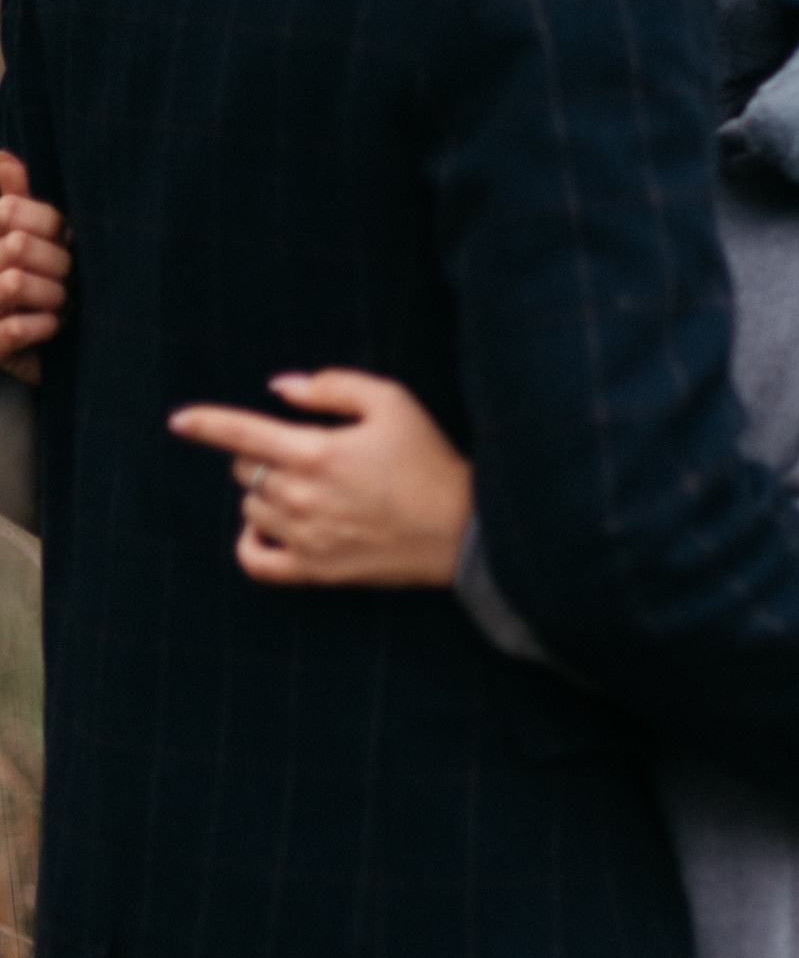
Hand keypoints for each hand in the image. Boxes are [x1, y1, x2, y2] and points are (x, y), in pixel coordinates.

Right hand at [0, 152, 72, 382]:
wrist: (10, 348)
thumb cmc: (17, 288)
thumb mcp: (8, 234)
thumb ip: (5, 195)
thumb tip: (6, 159)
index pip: (10, 209)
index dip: (49, 222)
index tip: (62, 240)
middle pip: (18, 245)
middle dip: (58, 262)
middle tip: (68, 277)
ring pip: (14, 284)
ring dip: (54, 295)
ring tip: (62, 303)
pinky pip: (13, 331)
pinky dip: (43, 326)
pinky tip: (52, 326)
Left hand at [167, 369, 473, 586]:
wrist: (461, 530)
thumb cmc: (429, 460)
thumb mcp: (393, 402)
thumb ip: (332, 386)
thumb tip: (280, 388)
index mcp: (317, 452)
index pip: (239, 433)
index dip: (204, 423)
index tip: (178, 420)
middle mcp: (302, 497)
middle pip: (245, 469)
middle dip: (259, 453)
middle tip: (301, 450)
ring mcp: (306, 538)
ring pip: (250, 508)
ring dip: (263, 492)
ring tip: (301, 486)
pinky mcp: (315, 571)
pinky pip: (256, 562)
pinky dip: (249, 542)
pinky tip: (263, 528)